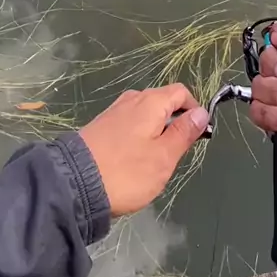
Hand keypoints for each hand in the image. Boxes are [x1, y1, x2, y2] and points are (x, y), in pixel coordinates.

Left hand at [80, 84, 208, 215]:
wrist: (74, 184)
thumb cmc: (127, 172)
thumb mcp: (164, 157)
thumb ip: (184, 133)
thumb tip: (201, 112)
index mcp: (151, 102)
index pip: (181, 92)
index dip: (194, 109)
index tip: (198, 134)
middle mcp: (132, 99)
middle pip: (162, 101)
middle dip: (174, 122)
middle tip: (175, 153)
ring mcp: (113, 111)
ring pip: (145, 113)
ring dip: (156, 130)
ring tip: (154, 160)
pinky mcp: (100, 126)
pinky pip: (129, 123)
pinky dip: (138, 135)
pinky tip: (133, 159)